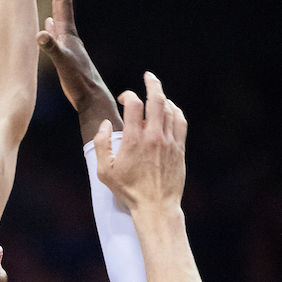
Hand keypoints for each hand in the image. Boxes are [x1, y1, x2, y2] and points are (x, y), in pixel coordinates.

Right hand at [37, 0, 122, 140]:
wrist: (93, 99)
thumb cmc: (79, 83)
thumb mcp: (63, 65)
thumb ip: (52, 49)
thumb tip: (40, 33)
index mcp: (69, 35)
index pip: (64, 2)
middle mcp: (70, 37)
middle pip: (63, 5)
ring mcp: (69, 46)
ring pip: (60, 20)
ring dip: (55, 5)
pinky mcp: (67, 57)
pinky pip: (56, 36)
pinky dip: (51, 28)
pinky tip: (48, 28)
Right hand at [95, 73, 187, 211]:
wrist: (155, 206)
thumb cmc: (128, 190)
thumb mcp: (103, 170)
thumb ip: (101, 144)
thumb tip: (106, 124)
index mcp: (133, 139)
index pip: (133, 104)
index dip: (128, 95)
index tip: (125, 99)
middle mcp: (153, 136)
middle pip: (156, 99)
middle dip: (152, 83)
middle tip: (148, 76)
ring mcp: (169, 141)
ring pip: (170, 109)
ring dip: (163, 97)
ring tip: (157, 94)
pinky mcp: (179, 149)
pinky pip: (180, 122)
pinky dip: (175, 111)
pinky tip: (171, 109)